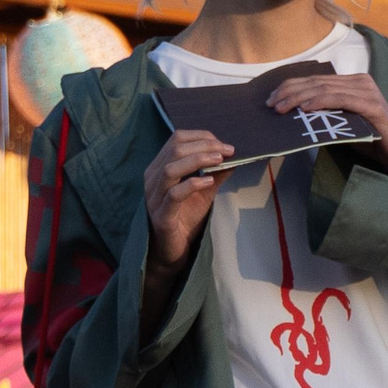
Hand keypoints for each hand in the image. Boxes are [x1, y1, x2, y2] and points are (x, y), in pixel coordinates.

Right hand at [143, 128, 232, 271]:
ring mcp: (155, 197)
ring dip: (198, 160)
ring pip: (171, 168)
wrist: (173, 250)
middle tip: (228, 151)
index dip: (202, 137)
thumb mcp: (204, 192)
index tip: (224, 144)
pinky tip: (208, 182)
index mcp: (160, 168)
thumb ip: (216, 173)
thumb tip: (234, 157)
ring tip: (220, 161)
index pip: (177, 139)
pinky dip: (192, 184)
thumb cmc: (185, 218)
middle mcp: (153, 179)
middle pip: (175, 149)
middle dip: (205, 146)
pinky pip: (173, 194)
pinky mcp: (161, 216)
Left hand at [266, 72, 387, 195]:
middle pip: (317, 82)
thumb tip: (293, 114)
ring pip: (325, 89)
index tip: (272, 98)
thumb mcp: (342, 124)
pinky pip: (341, 100)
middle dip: (290, 92)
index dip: (291, 86)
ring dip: (299, 97)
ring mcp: (367, 92)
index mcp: (352, 82)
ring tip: (281, 107)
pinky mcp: (372, 106)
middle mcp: (360, 82)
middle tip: (270, 104)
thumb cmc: (371, 141)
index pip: (315, 80)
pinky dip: (321, 102)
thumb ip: (325, 114)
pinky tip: (305, 108)